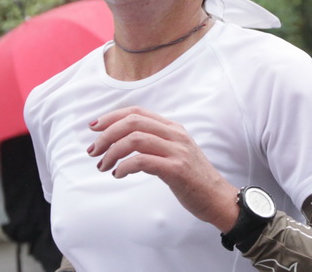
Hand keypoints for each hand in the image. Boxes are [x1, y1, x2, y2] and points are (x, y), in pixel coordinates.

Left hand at [87, 106, 238, 231]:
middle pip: (132, 122)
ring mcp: (177, 150)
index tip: (94, 127)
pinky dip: (124, 166)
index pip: (137, 112)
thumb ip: (155, 143)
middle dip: (107, 134)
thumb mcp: (175, 152)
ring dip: (112, 151)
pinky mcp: (176, 169)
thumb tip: (122, 141)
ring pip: (135, 139)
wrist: (218, 198)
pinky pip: (142, 161)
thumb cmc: (192, 178)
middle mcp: (175, 134)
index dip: (112, 117)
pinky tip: (118, 174)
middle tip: (93, 150)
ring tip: (103, 165)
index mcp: (173, 128)